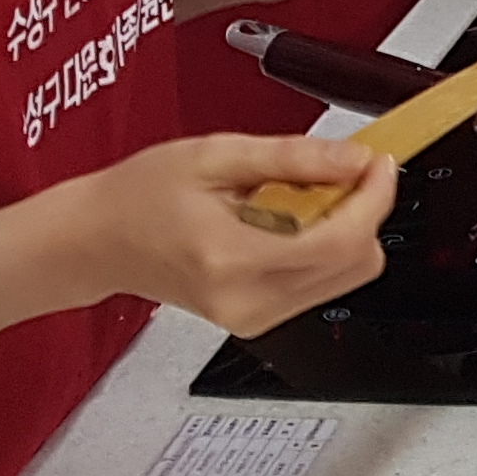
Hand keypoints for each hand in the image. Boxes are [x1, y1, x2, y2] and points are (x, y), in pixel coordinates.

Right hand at [58, 132, 392, 334]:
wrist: (98, 240)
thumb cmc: (140, 196)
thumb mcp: (216, 154)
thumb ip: (293, 158)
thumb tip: (355, 160)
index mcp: (233, 258)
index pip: (340, 241)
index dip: (375, 198)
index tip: (378, 162)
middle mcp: (248, 300)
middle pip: (356, 265)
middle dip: (362, 211)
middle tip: (337, 171)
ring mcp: (254, 318)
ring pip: (346, 278)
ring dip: (343, 229)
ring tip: (296, 195)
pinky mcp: (257, 320)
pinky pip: (320, 285)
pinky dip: (321, 247)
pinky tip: (287, 220)